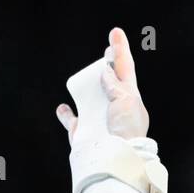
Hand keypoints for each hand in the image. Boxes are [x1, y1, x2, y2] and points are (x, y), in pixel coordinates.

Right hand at [56, 26, 150, 141]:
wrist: (114, 159)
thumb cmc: (126, 131)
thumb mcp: (126, 100)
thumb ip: (115, 84)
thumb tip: (105, 73)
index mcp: (129, 99)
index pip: (125, 69)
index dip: (120, 51)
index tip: (116, 34)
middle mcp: (114, 108)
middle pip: (109, 81)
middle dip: (109, 66)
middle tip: (108, 50)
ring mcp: (98, 119)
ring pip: (90, 97)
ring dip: (87, 86)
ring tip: (86, 76)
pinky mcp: (83, 132)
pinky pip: (71, 120)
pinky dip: (66, 114)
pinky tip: (63, 108)